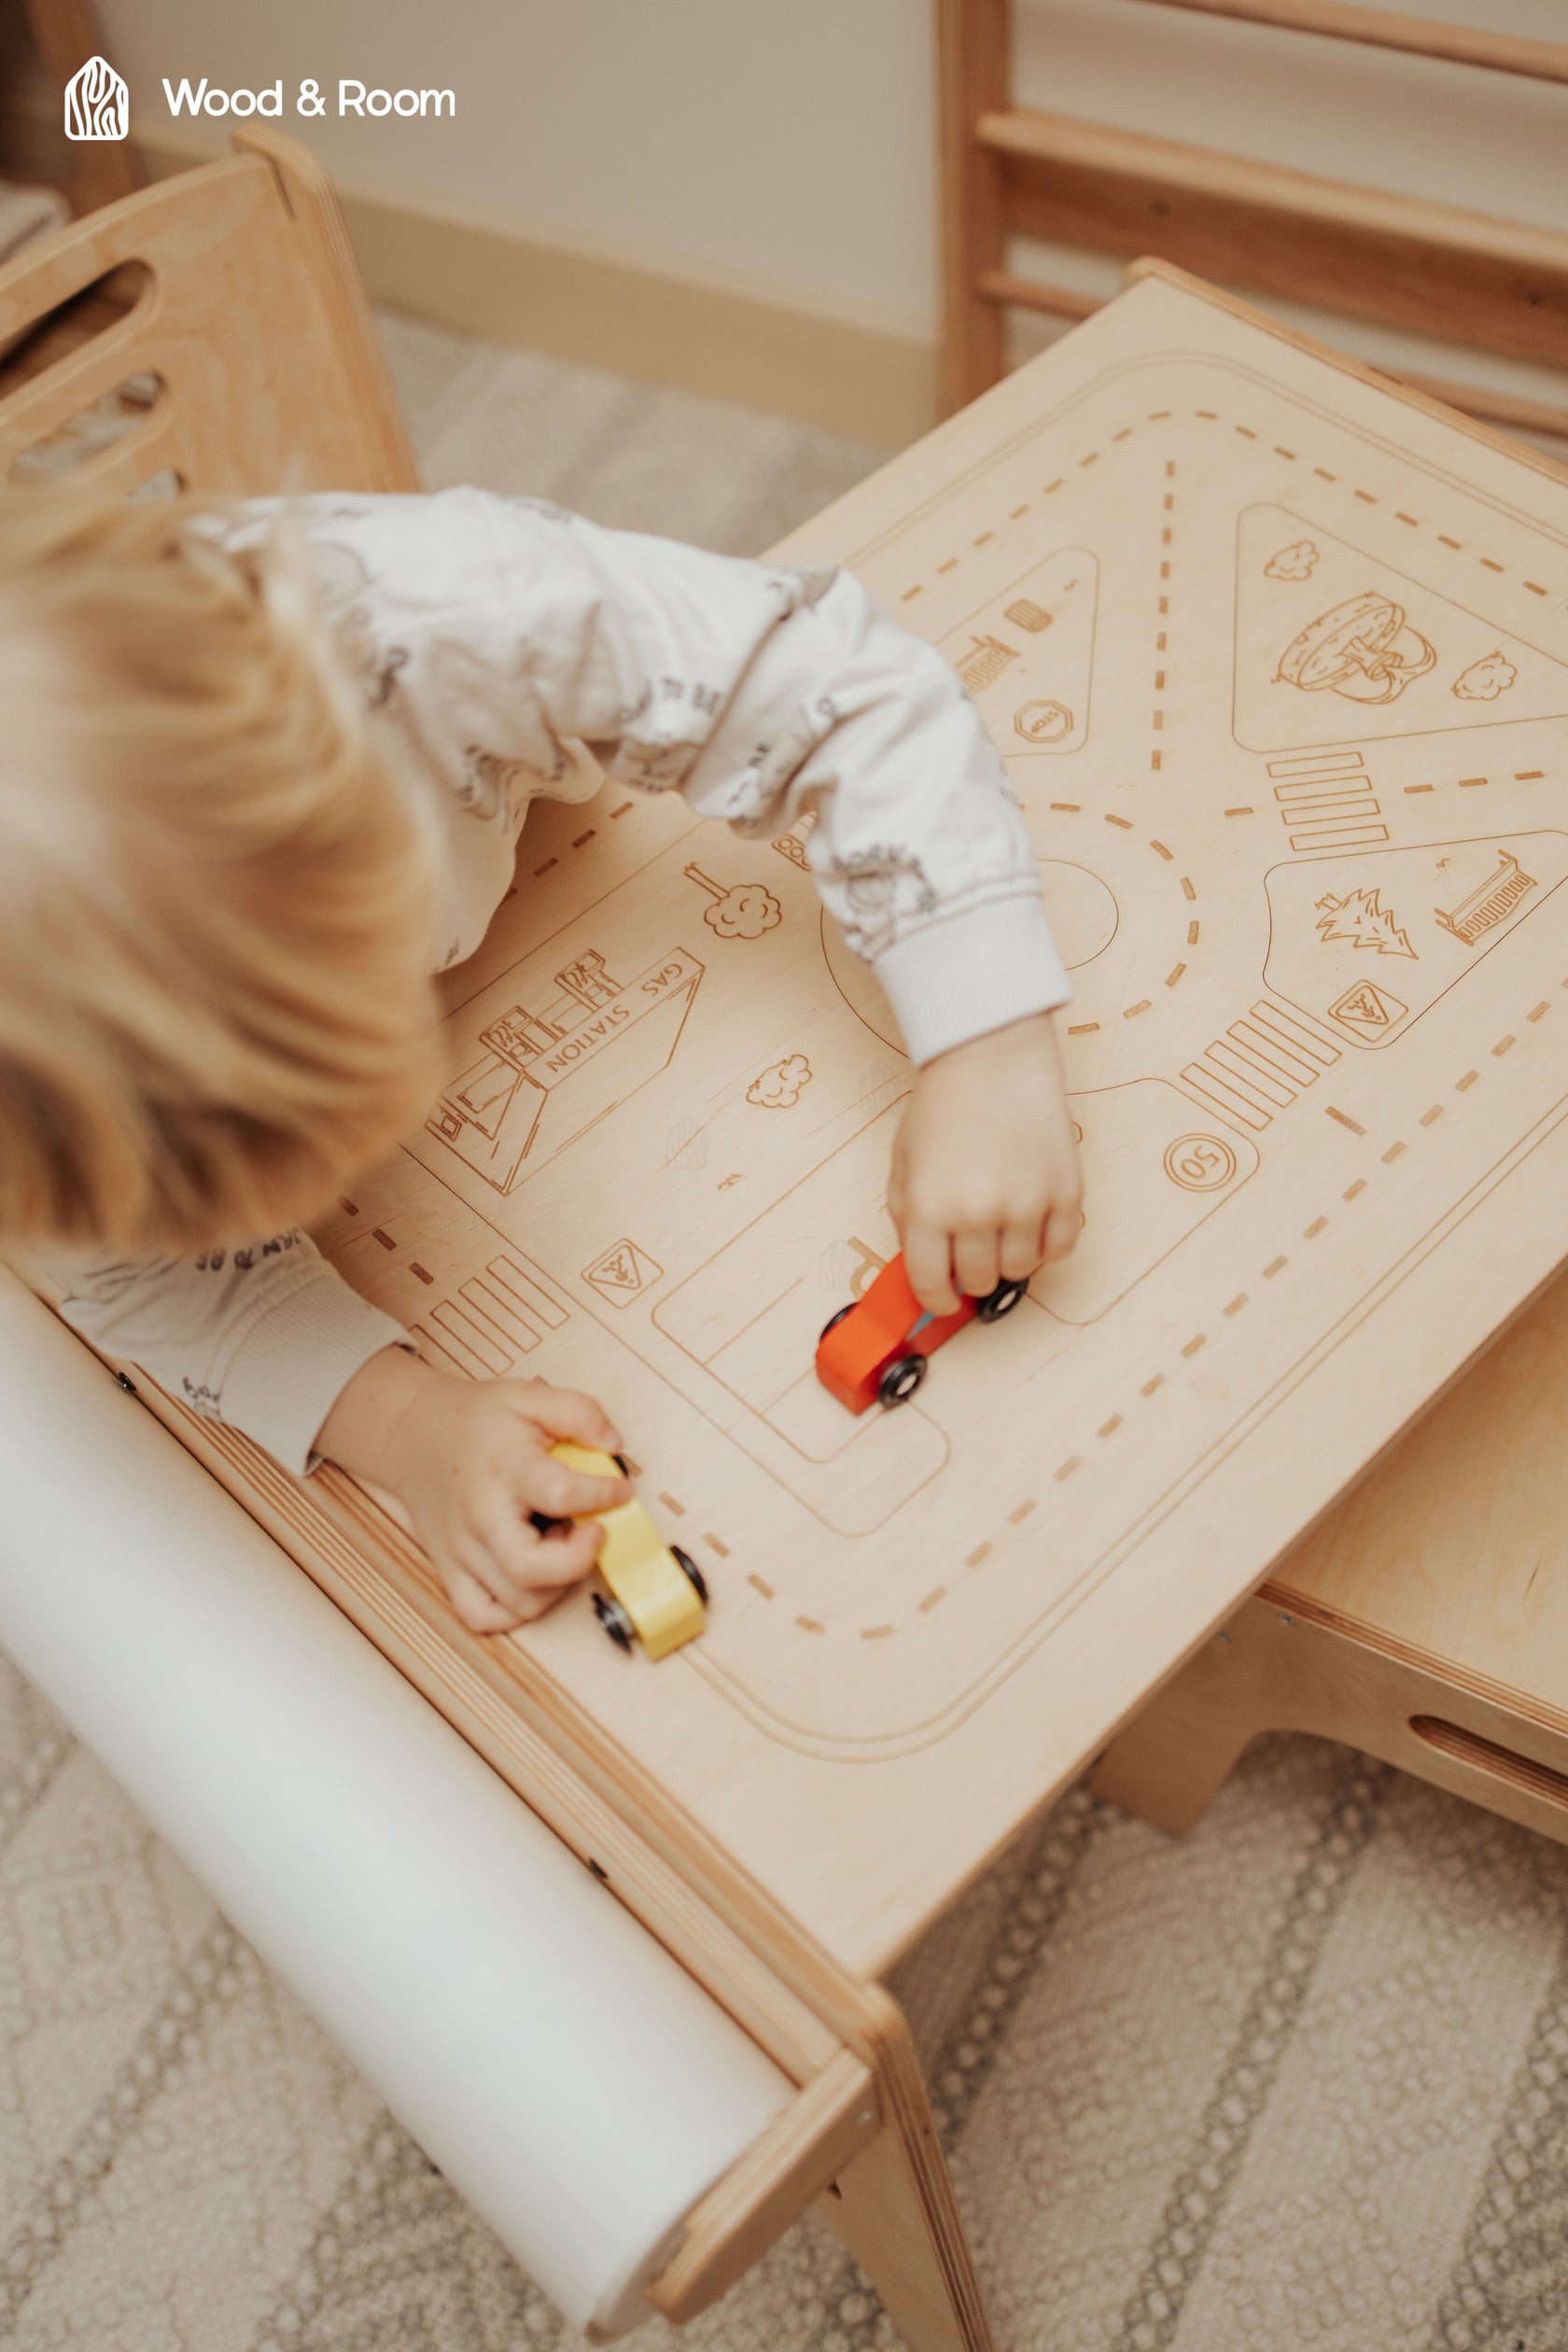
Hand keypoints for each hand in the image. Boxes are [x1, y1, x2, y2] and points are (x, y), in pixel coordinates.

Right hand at [316, 1349, 628, 1632]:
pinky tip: (534, 1576)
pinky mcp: (450, 1572)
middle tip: (591, 1531)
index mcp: (504, 1468)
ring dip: (555, 1584)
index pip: (560, 1494)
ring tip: (558, 1546)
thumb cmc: (477, 1421)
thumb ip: (580, 1413)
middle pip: (529, 1567)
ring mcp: (461, 1550)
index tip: (619, 1489)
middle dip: (578, 1560)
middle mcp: (479, 1516)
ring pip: (517, 1602)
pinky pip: (484, 1616)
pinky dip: (518, 1609)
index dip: (604, 1495)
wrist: (412, 1435)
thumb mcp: (531, 1397)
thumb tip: (615, 1446)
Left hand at [888, 1011, 1082, 1314]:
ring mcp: (1026, 1204)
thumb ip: (909, 1221)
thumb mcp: (903, 1164)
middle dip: (970, 1273)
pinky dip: (1046, 1244)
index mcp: (929, 1208)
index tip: (943, 1298)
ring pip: (1020, 1270)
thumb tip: (925, 1271)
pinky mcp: (1065, 1193)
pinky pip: (1059, 1249)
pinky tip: (1032, 1220)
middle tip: (972, 1248)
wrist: (992, 1058)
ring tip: (1002, 1223)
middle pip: (978, 1280)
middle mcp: (977, 1213)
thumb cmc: (944, 1108)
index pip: (930, 1284)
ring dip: (1008, 1256)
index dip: (936, 1299)